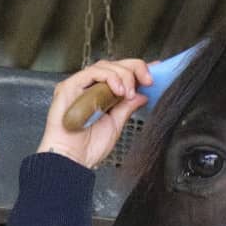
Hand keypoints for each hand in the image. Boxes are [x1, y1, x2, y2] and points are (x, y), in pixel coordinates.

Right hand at [36, 58, 150, 168]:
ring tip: (129, 93)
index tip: (156, 71)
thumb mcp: (116, 125)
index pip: (120, 75)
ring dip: (123, 75)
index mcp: (101, 96)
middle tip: (148, 81)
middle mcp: (89, 88)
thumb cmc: (88, 147)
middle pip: (114, 66)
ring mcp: (79, 86)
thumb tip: (142, 95)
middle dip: (135, 69)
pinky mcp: (69, 86)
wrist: (72, 159)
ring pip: (105, 66)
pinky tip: (118, 90)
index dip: (138, 70)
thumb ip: (127, 107)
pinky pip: (91, 72)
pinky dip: (108, 77)